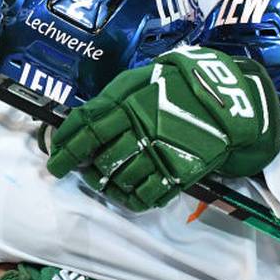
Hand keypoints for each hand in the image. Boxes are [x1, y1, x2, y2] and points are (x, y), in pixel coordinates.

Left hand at [48, 46, 279, 211]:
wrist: (225, 99)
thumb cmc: (175, 85)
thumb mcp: (139, 80)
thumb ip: (110, 100)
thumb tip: (79, 121)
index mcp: (128, 103)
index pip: (86, 129)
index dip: (66, 149)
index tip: (55, 161)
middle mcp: (141, 130)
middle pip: (102, 159)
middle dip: (86, 170)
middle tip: (81, 172)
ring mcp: (161, 154)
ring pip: (122, 180)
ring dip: (106, 186)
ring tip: (103, 182)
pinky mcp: (179, 172)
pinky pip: (147, 195)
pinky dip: (131, 199)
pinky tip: (126, 193)